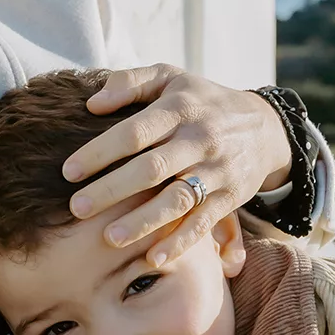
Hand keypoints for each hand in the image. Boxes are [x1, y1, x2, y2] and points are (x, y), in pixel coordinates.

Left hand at [62, 65, 292, 260]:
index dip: (101, 152)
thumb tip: (92, 103)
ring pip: (178, 199)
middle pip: (152, 168)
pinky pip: (204, 223)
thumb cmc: (200, 100)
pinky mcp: (229, 197)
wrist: (264, 126)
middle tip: (77, 207)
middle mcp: (199, 140)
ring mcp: (216, 171)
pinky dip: (181, 242)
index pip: (135, 132)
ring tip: (109, 238)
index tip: (69, 171)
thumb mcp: (170, 77)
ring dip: (144, 221)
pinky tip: (154, 258)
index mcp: (179, 109)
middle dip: (113, 190)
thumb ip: (130, 83)